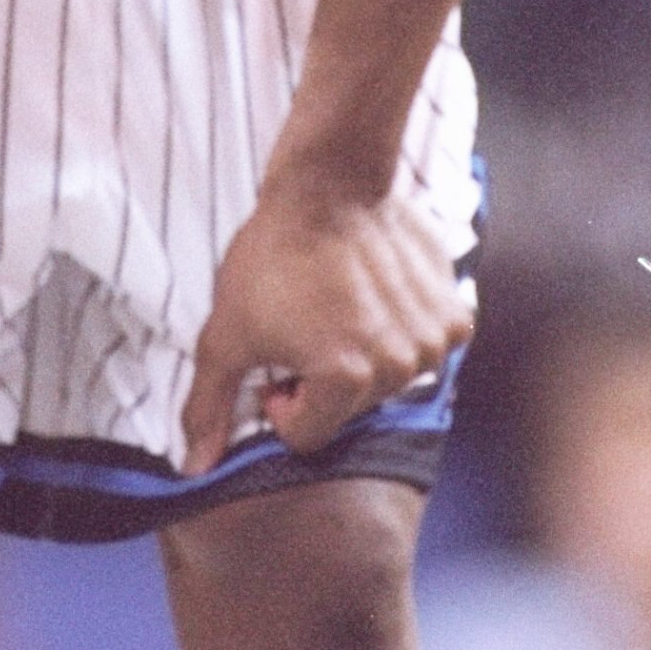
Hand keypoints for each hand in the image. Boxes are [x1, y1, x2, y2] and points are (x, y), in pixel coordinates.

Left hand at [181, 168, 472, 473]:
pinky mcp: (455, 314)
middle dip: (322, 378)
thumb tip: (195, 466)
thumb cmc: (273, 255)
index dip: (279, 399)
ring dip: (362, 354)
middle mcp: (398, 367)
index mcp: (344, 380)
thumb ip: (210, 405)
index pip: (304, 433)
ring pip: (385, 381)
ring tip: (338, 304)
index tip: (275, 355)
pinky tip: (374, 294)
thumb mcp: (224, 333)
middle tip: (304, 324)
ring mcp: (432, 341)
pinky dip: (400, 330)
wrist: (329, 183)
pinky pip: (423, 347)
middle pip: (348, 409)